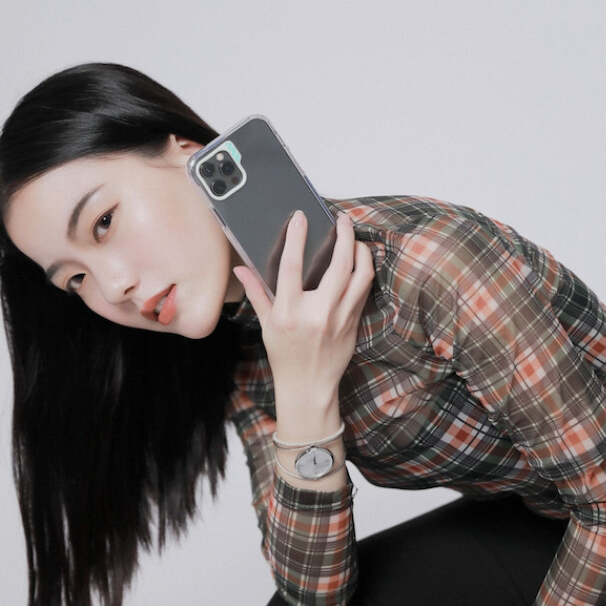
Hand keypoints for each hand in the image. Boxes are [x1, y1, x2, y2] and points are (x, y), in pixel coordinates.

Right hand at [233, 210, 373, 399]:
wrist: (308, 387)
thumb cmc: (286, 356)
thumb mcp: (266, 324)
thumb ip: (256, 293)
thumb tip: (241, 269)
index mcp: (289, 312)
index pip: (292, 267)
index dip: (297, 238)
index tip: (300, 218)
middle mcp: (317, 314)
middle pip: (338, 266)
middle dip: (343, 237)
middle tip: (342, 221)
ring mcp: (339, 319)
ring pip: (360, 276)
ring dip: (360, 252)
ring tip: (355, 238)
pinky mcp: (353, 323)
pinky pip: (364, 290)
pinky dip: (364, 271)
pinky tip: (360, 260)